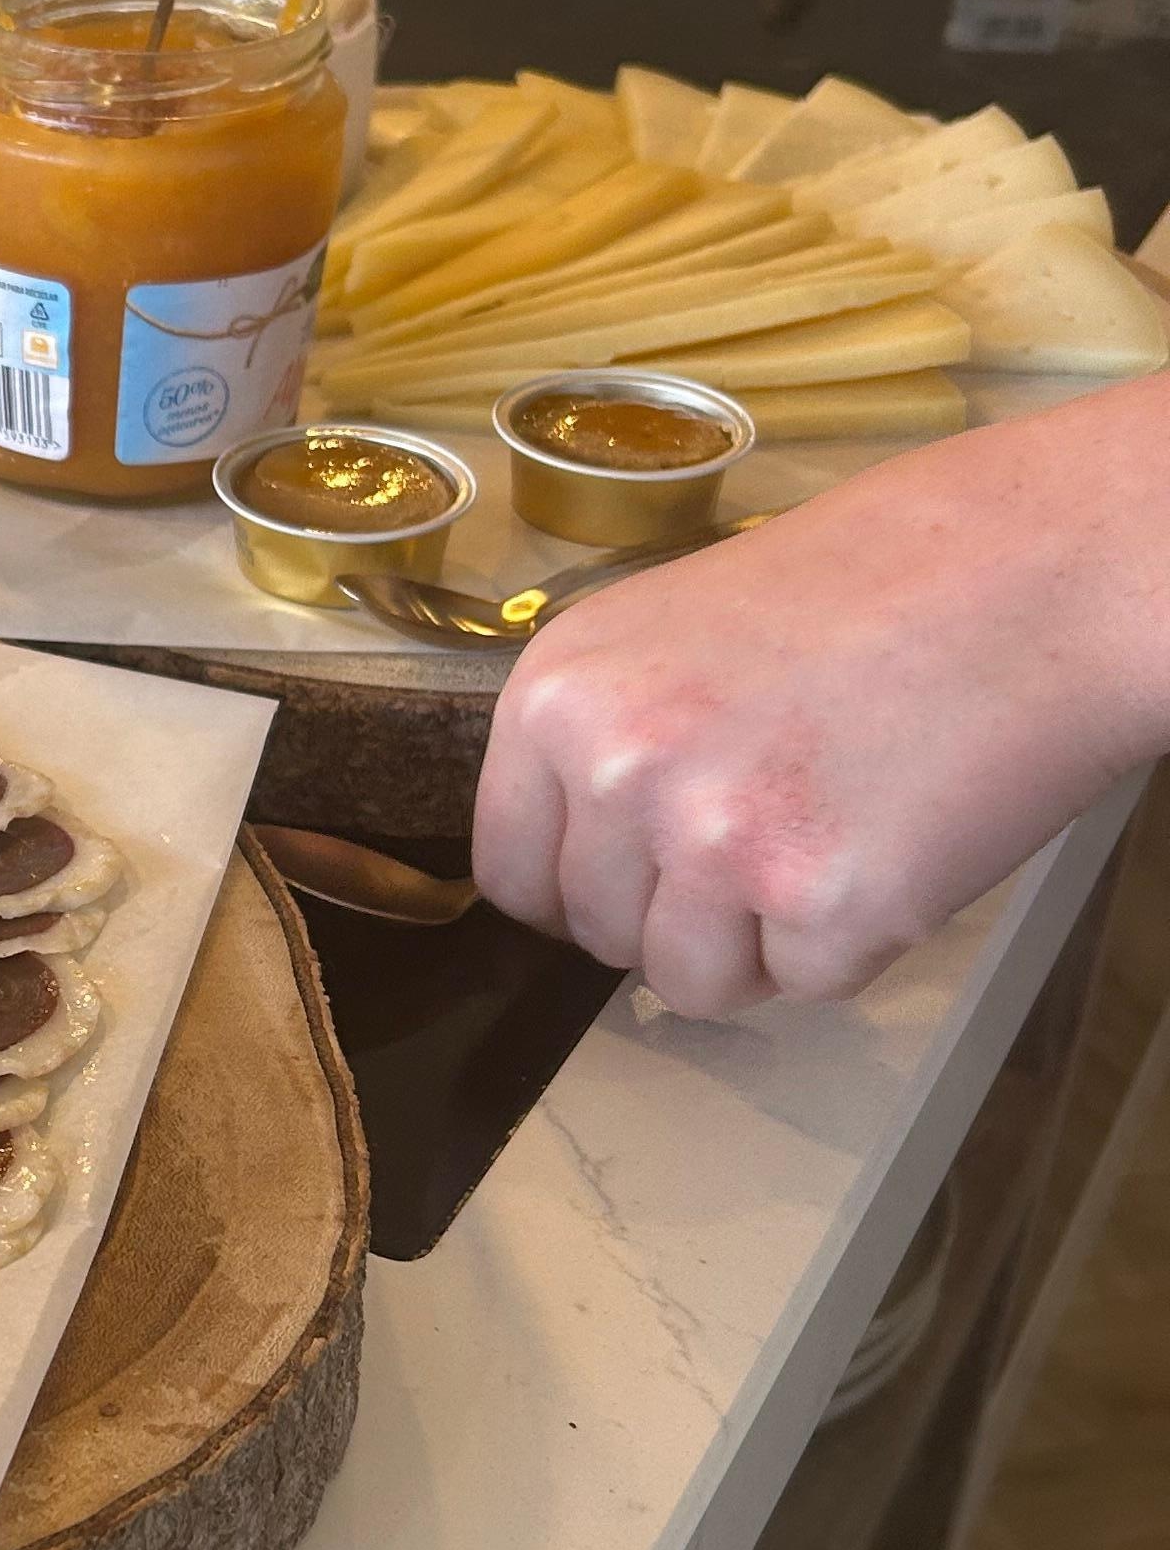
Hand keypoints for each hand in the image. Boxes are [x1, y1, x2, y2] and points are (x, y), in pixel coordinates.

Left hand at [470, 374, 1169, 1016]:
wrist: (1040, 567)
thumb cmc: (875, 588)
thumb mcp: (677, 631)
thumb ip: (611, 739)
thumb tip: (579, 855)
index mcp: (559, 693)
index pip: (510, 869)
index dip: (584, 888)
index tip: (640, 877)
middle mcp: (613, 767)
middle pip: (598, 934)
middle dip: (679, 913)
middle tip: (774, 830)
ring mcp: (711, 839)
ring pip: (687, 983)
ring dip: (759, 944)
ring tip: (835, 832)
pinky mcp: (819, 901)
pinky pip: (803, 983)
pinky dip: (855, 941)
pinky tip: (896, 840)